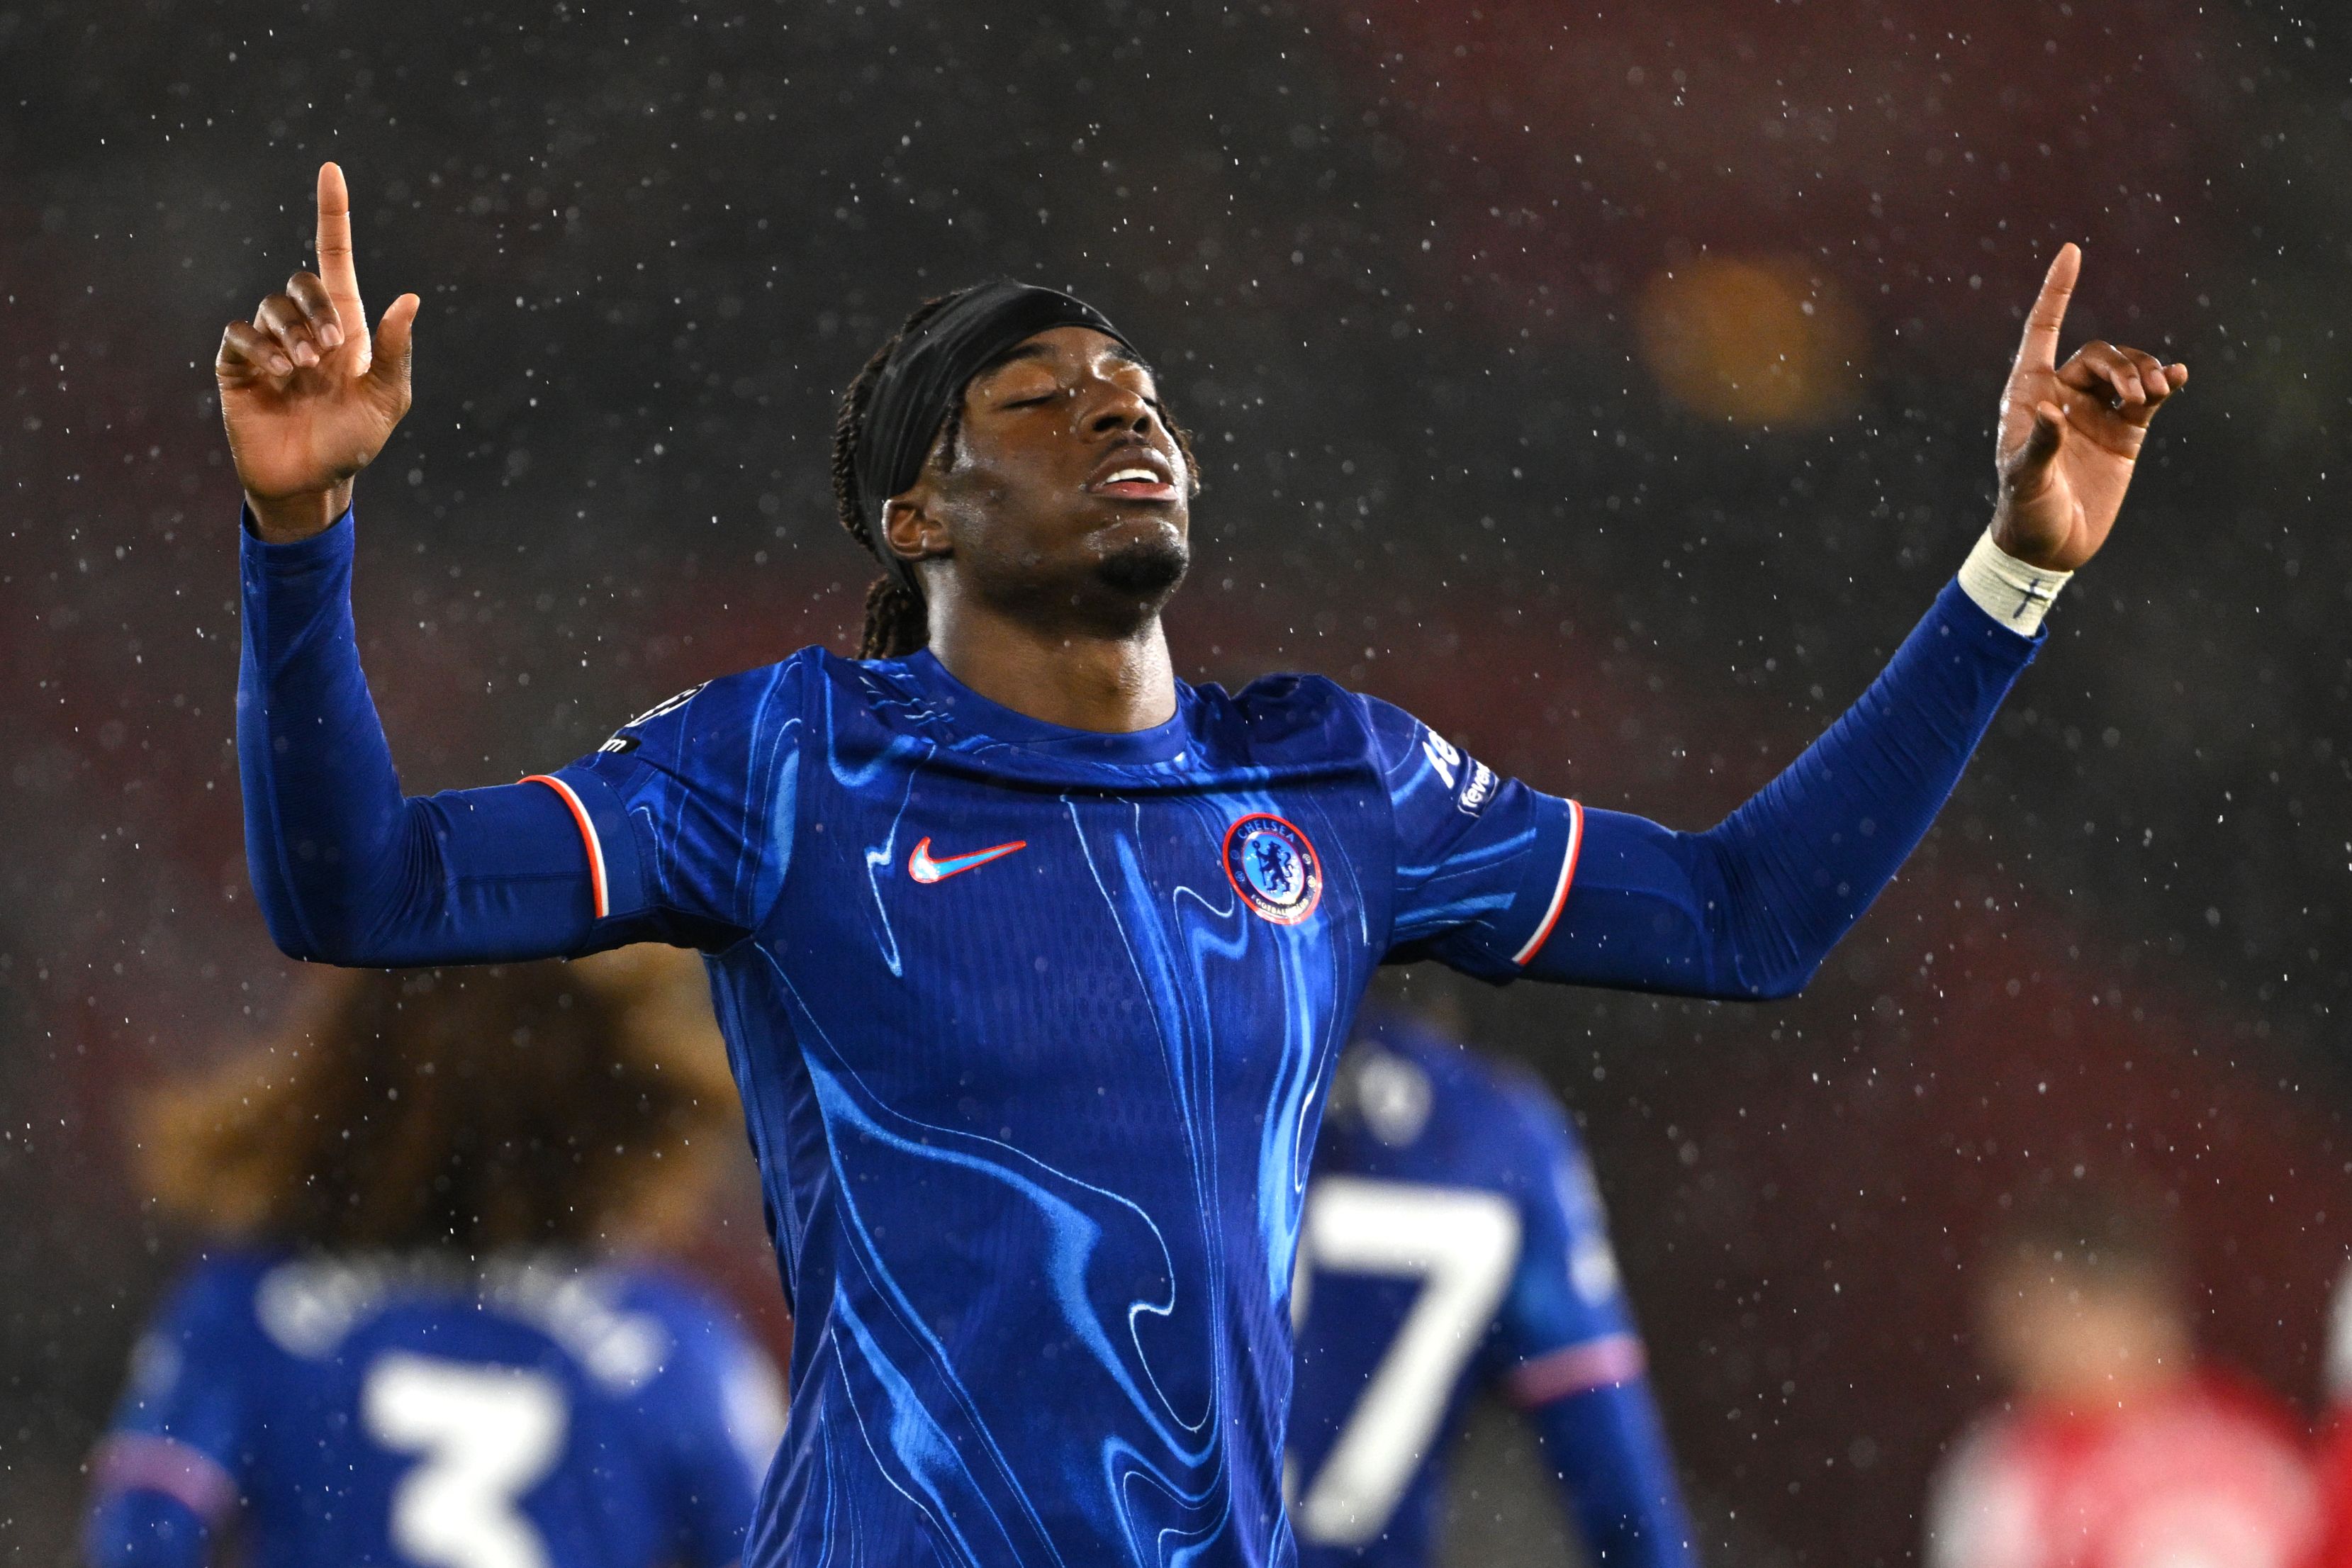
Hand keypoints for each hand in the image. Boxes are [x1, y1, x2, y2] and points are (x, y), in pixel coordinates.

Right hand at [215, 163, 418, 541]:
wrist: (309, 482)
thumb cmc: (353, 443)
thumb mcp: (385, 399)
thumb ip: (395, 350)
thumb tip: (410, 297)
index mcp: (347, 328)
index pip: (335, 258)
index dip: (333, 215)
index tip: (331, 170)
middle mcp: (307, 327)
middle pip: (302, 281)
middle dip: (316, 309)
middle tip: (329, 352)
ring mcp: (270, 343)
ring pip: (271, 306)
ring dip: (290, 333)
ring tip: (302, 371)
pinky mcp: (238, 364)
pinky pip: (239, 333)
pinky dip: (259, 347)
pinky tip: (278, 374)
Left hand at [1989, 244, 2187, 571]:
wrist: (2050, 546)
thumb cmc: (2025, 510)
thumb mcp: (2024, 480)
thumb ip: (2039, 445)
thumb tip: (2053, 412)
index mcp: (2028, 394)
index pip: (2042, 330)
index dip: (2056, 292)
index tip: (2071, 251)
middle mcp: (2063, 395)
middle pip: (2098, 355)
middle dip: (2121, 367)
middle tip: (2133, 397)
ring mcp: (2097, 412)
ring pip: (2127, 372)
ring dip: (2144, 374)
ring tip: (2154, 394)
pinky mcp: (2126, 433)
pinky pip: (2149, 397)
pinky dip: (2164, 384)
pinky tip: (2177, 379)